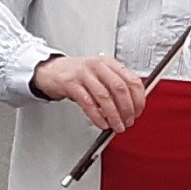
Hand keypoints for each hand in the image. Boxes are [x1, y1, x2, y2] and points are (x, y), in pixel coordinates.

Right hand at [34, 51, 148, 131]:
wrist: (51, 70)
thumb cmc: (78, 74)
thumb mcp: (100, 74)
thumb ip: (115, 85)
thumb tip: (133, 105)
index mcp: (109, 63)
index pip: (132, 80)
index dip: (138, 99)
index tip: (138, 111)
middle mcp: (98, 66)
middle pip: (120, 88)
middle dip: (127, 109)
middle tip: (129, 121)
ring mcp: (84, 74)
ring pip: (105, 97)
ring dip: (114, 115)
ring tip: (117, 126)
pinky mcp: (71, 84)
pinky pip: (88, 103)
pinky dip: (97, 116)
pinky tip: (102, 123)